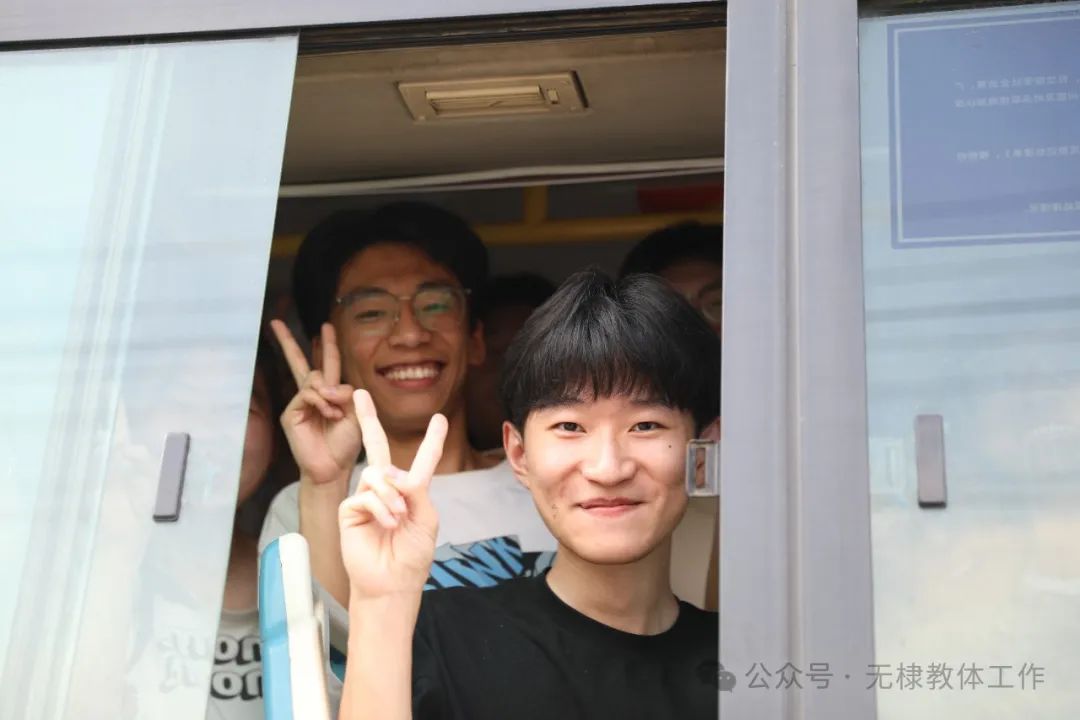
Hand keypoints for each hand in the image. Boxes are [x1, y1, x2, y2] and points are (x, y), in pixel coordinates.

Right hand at [271, 320, 362, 484]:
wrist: (333, 468)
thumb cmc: (345, 444)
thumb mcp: (355, 414)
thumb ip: (346, 393)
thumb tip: (327, 383)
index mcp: (331, 393)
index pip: (327, 363)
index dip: (327, 345)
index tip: (325, 326)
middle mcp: (313, 395)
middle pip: (301, 363)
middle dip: (289, 342)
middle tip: (277, 322)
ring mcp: (300, 403)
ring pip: (313, 379)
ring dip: (329, 394)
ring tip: (336, 415)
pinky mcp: (291, 413)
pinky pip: (307, 393)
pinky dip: (321, 401)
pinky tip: (328, 414)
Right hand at [339, 389, 446, 599]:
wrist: (392, 583)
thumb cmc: (412, 555)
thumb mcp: (426, 519)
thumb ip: (415, 490)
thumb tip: (389, 471)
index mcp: (412, 492)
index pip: (422, 460)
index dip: (431, 440)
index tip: (439, 419)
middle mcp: (387, 489)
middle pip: (378, 448)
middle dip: (368, 420)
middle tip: (360, 394)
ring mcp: (366, 497)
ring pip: (378, 474)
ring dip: (393, 496)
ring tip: (398, 519)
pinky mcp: (350, 508)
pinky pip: (366, 494)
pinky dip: (382, 508)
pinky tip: (387, 523)